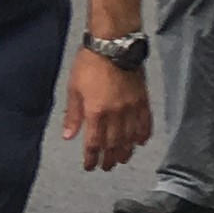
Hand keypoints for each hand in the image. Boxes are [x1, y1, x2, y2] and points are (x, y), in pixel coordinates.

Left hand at [60, 50, 150, 171]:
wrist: (114, 45)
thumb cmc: (89, 64)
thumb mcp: (74, 88)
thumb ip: (73, 115)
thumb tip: (68, 136)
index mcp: (96, 112)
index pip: (93, 142)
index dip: (91, 157)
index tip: (89, 166)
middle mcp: (115, 114)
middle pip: (113, 144)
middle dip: (109, 158)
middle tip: (106, 167)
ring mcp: (132, 108)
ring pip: (130, 137)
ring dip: (126, 151)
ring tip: (121, 159)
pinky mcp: (143, 100)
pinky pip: (145, 123)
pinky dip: (143, 135)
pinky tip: (140, 142)